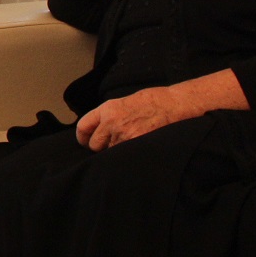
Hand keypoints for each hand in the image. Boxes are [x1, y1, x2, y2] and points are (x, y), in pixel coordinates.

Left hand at [75, 86, 190, 150]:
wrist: (172, 105)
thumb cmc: (151, 101)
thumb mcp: (123, 103)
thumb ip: (108, 116)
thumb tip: (97, 130)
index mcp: (107, 109)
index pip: (83, 127)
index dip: (82, 137)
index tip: (85, 141)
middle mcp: (112, 122)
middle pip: (94, 144)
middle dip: (100, 146)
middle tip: (109, 144)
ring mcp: (124, 135)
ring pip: (110, 152)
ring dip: (116, 150)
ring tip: (129, 140)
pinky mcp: (136, 144)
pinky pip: (124, 155)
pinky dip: (127, 154)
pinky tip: (135, 147)